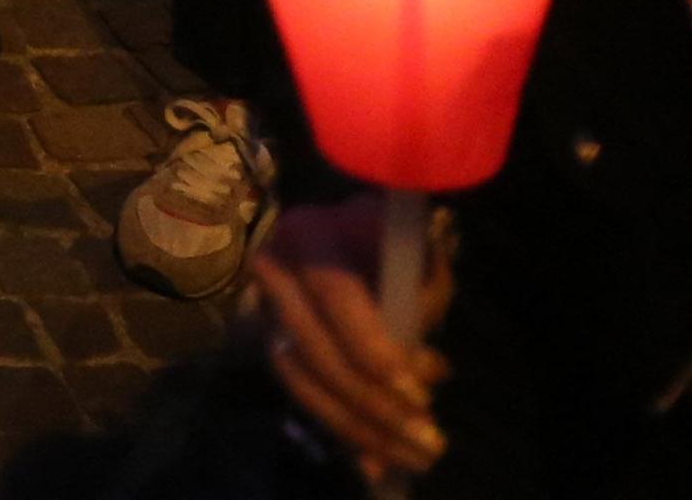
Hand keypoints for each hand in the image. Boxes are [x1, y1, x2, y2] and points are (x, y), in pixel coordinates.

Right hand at [247, 197, 450, 481]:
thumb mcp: (408, 245)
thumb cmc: (376, 231)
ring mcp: (264, 312)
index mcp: (309, 236)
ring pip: (303, 383)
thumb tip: (428, 369)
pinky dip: (339, 431)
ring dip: (358, 430)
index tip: (418, 394)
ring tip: (409, 459)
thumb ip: (423, 291)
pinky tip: (373, 462)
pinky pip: (302, 395)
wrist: (326, 229)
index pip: (337, 299)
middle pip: (318, 354)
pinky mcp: (270, 343)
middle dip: (374, 406)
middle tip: (426, 443)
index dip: (375, 351)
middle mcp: (273, 274)